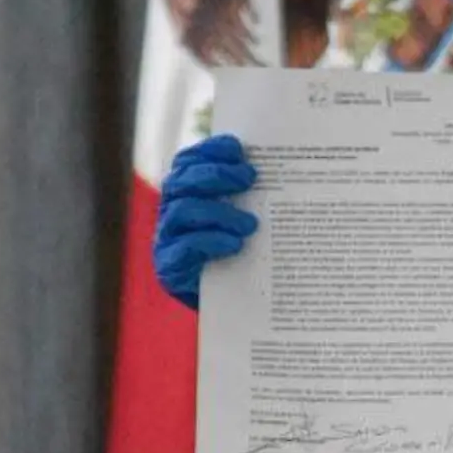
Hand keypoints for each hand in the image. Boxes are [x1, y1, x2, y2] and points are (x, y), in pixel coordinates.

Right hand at [153, 134, 258, 308]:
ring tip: (251, 223)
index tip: (237, 148)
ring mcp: (167, 239)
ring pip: (182, 211)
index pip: (188, 161)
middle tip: (249, 177)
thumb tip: (285, 167)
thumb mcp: (248, 220)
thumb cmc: (243, 255)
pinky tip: (236, 244)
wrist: (231, 305)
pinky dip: (211, 241)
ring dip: (219, 212)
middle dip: (215, 175)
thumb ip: (253, 195)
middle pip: (182, 181)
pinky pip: (184, 247)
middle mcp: (172, 211)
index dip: (208, 151)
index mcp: (187, 193)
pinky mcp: (170, 267)